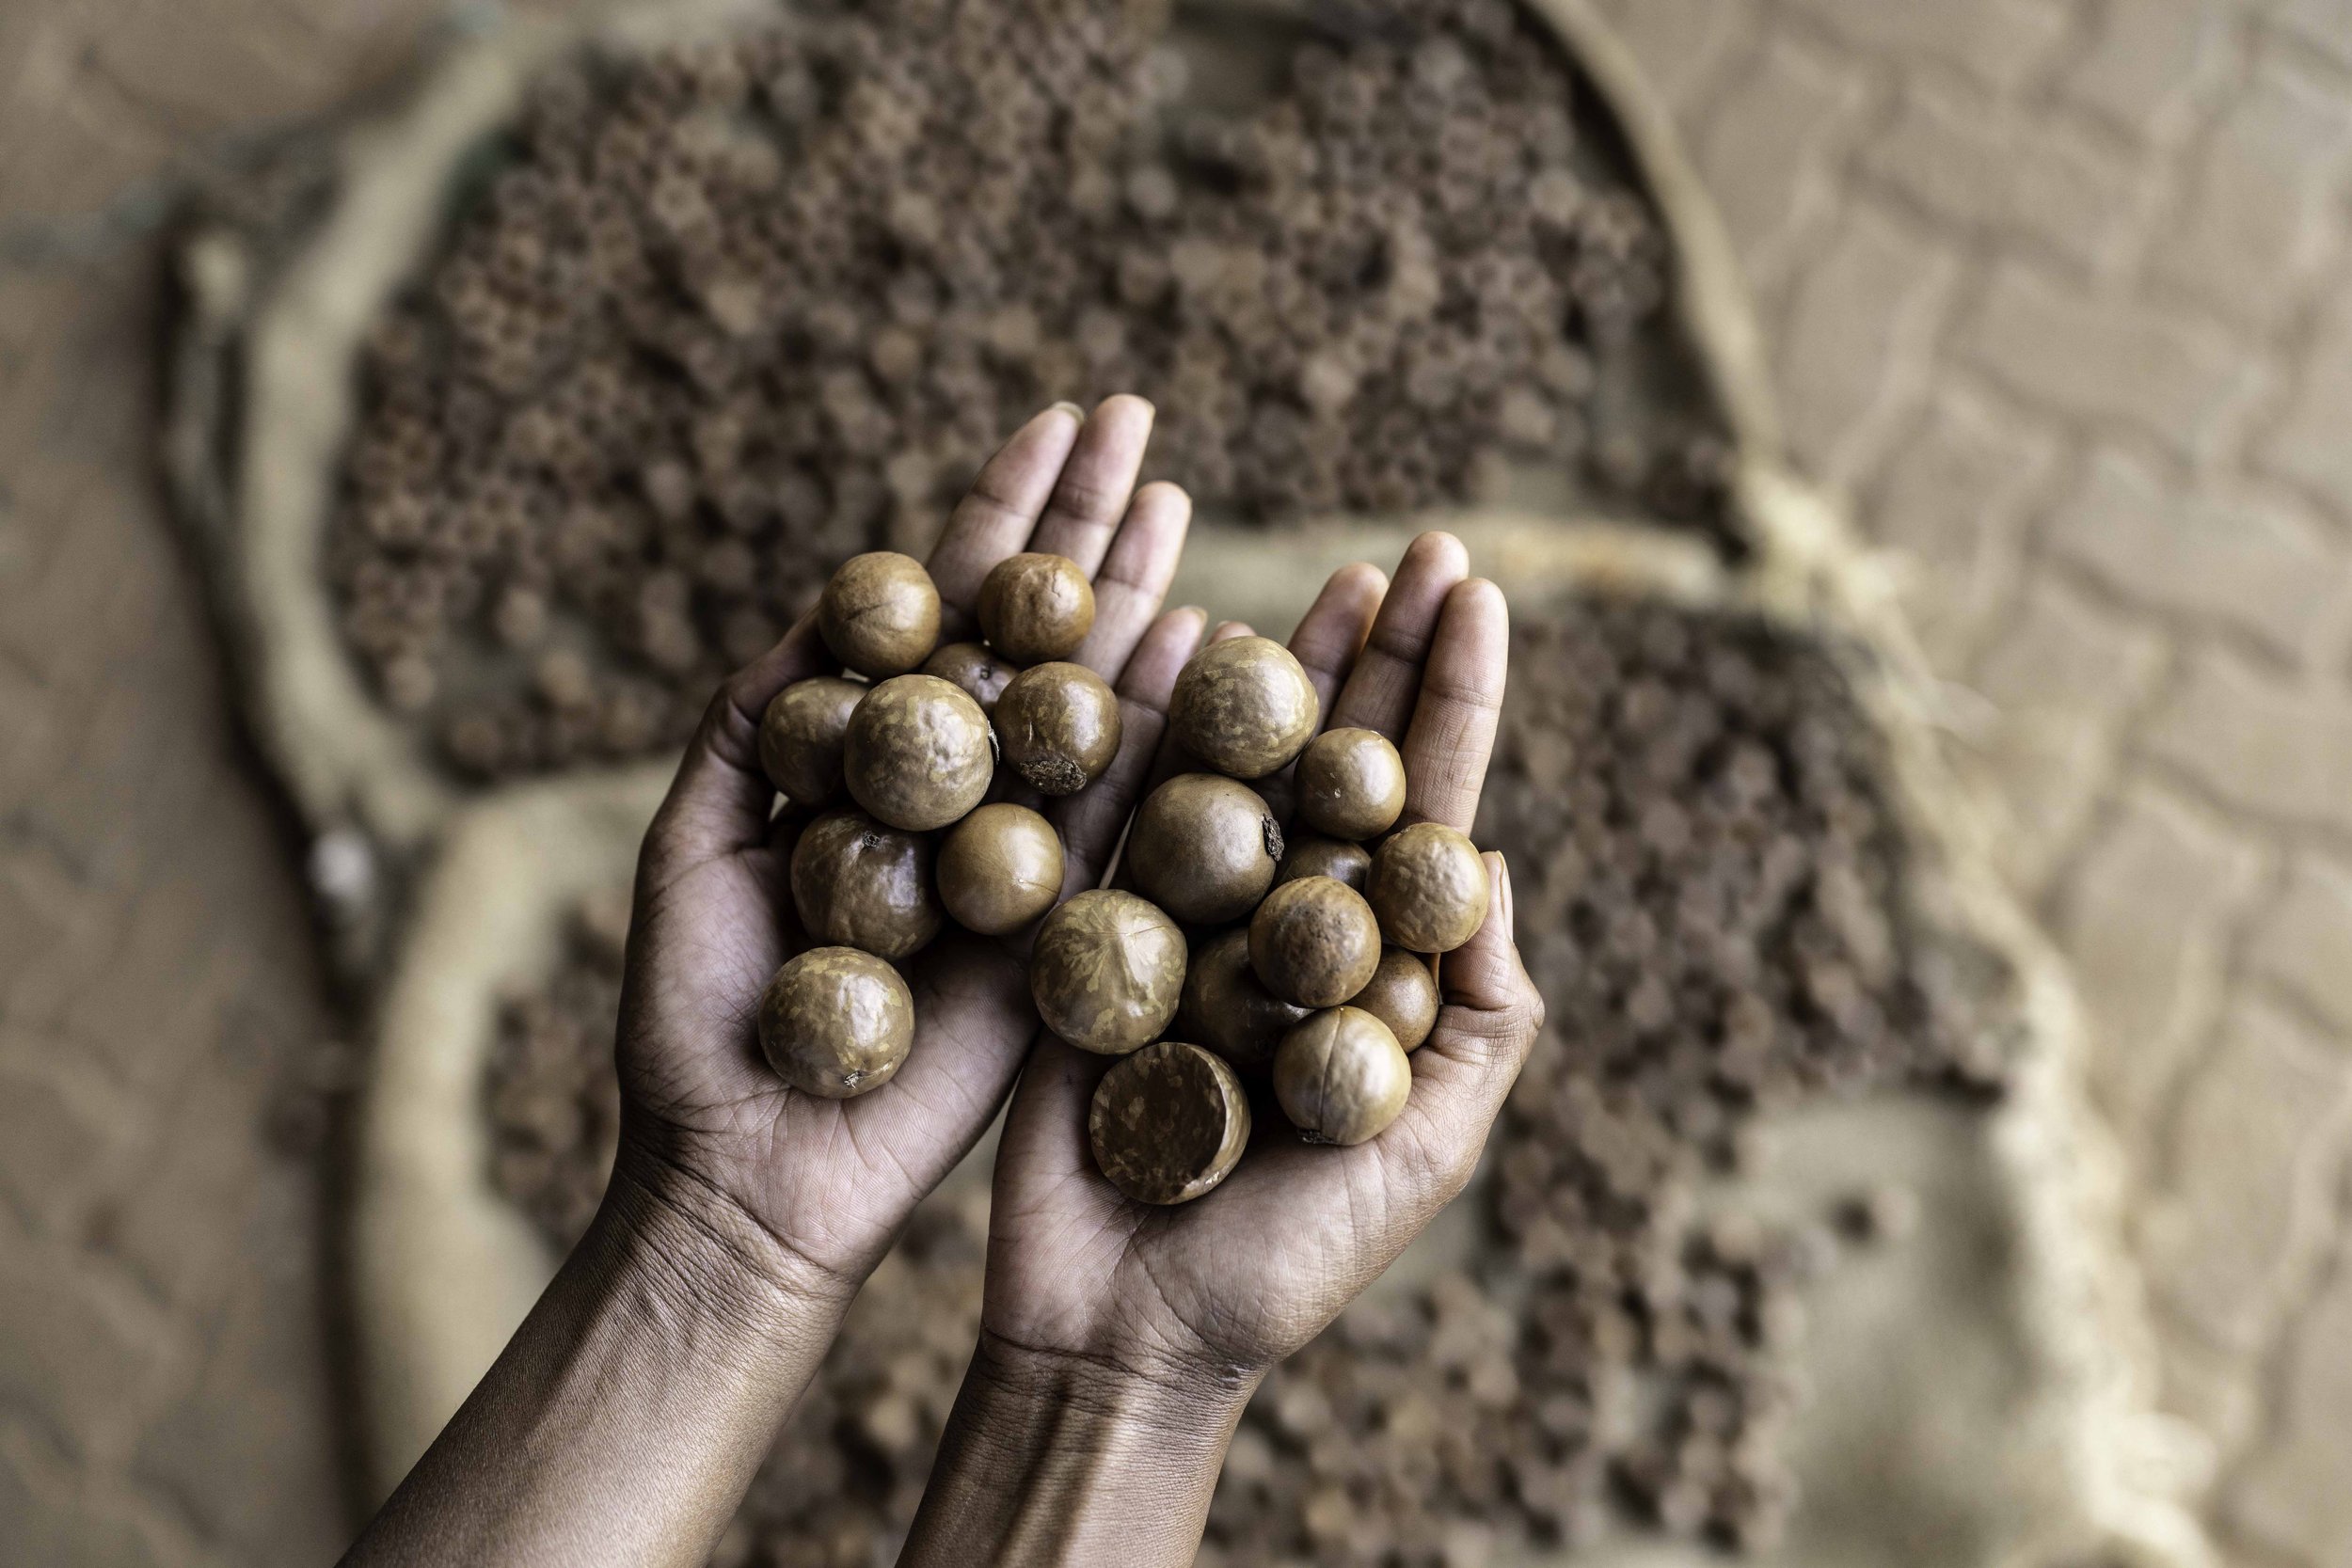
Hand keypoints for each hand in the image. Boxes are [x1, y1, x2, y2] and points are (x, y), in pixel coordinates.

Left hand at [609, 396, 1207, 1304]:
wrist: (757, 1176)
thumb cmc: (700, 1020)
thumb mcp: (693, 842)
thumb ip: (757, 720)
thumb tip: (833, 599)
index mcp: (876, 759)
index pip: (950, 606)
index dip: (1002, 511)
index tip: (1055, 420)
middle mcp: (965, 789)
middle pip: (1040, 628)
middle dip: (1088, 519)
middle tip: (1140, 416)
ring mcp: (1029, 852)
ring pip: (1099, 696)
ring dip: (1144, 589)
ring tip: (1182, 488)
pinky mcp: (1076, 925)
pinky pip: (1136, 812)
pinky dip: (1175, 722)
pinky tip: (1213, 629)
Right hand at [981, 532, 1543, 1373]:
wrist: (1118, 1333)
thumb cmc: (1283, 1262)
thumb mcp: (1421, 1146)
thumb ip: (1477, 1015)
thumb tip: (1492, 861)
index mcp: (1372, 970)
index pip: (1427, 807)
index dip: (1454, 702)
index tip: (1477, 596)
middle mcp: (1288, 927)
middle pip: (1346, 764)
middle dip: (1387, 653)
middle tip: (1423, 547)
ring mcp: (1189, 922)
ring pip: (1247, 767)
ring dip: (1289, 664)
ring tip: (1338, 571)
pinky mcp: (1093, 935)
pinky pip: (1129, 813)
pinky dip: (1158, 724)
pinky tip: (1191, 635)